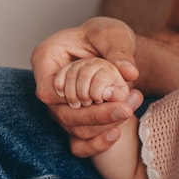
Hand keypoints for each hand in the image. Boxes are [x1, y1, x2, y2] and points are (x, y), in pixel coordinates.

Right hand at [32, 17, 143, 156]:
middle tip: (126, 109)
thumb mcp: (113, 35)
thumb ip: (119, 51)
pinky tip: (118, 133)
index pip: (48, 91)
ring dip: (103, 125)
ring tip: (131, 108)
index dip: (74, 97)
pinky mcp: (75, 120)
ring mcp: (61, 106)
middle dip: (96, 115)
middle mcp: (50, 86)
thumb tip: (130, 73)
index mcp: (46, 59)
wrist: (110, 48)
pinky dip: (97, 144)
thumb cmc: (105, 35)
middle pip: (62, 114)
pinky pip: (79, 143)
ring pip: (74, 129)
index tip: (107, 94)